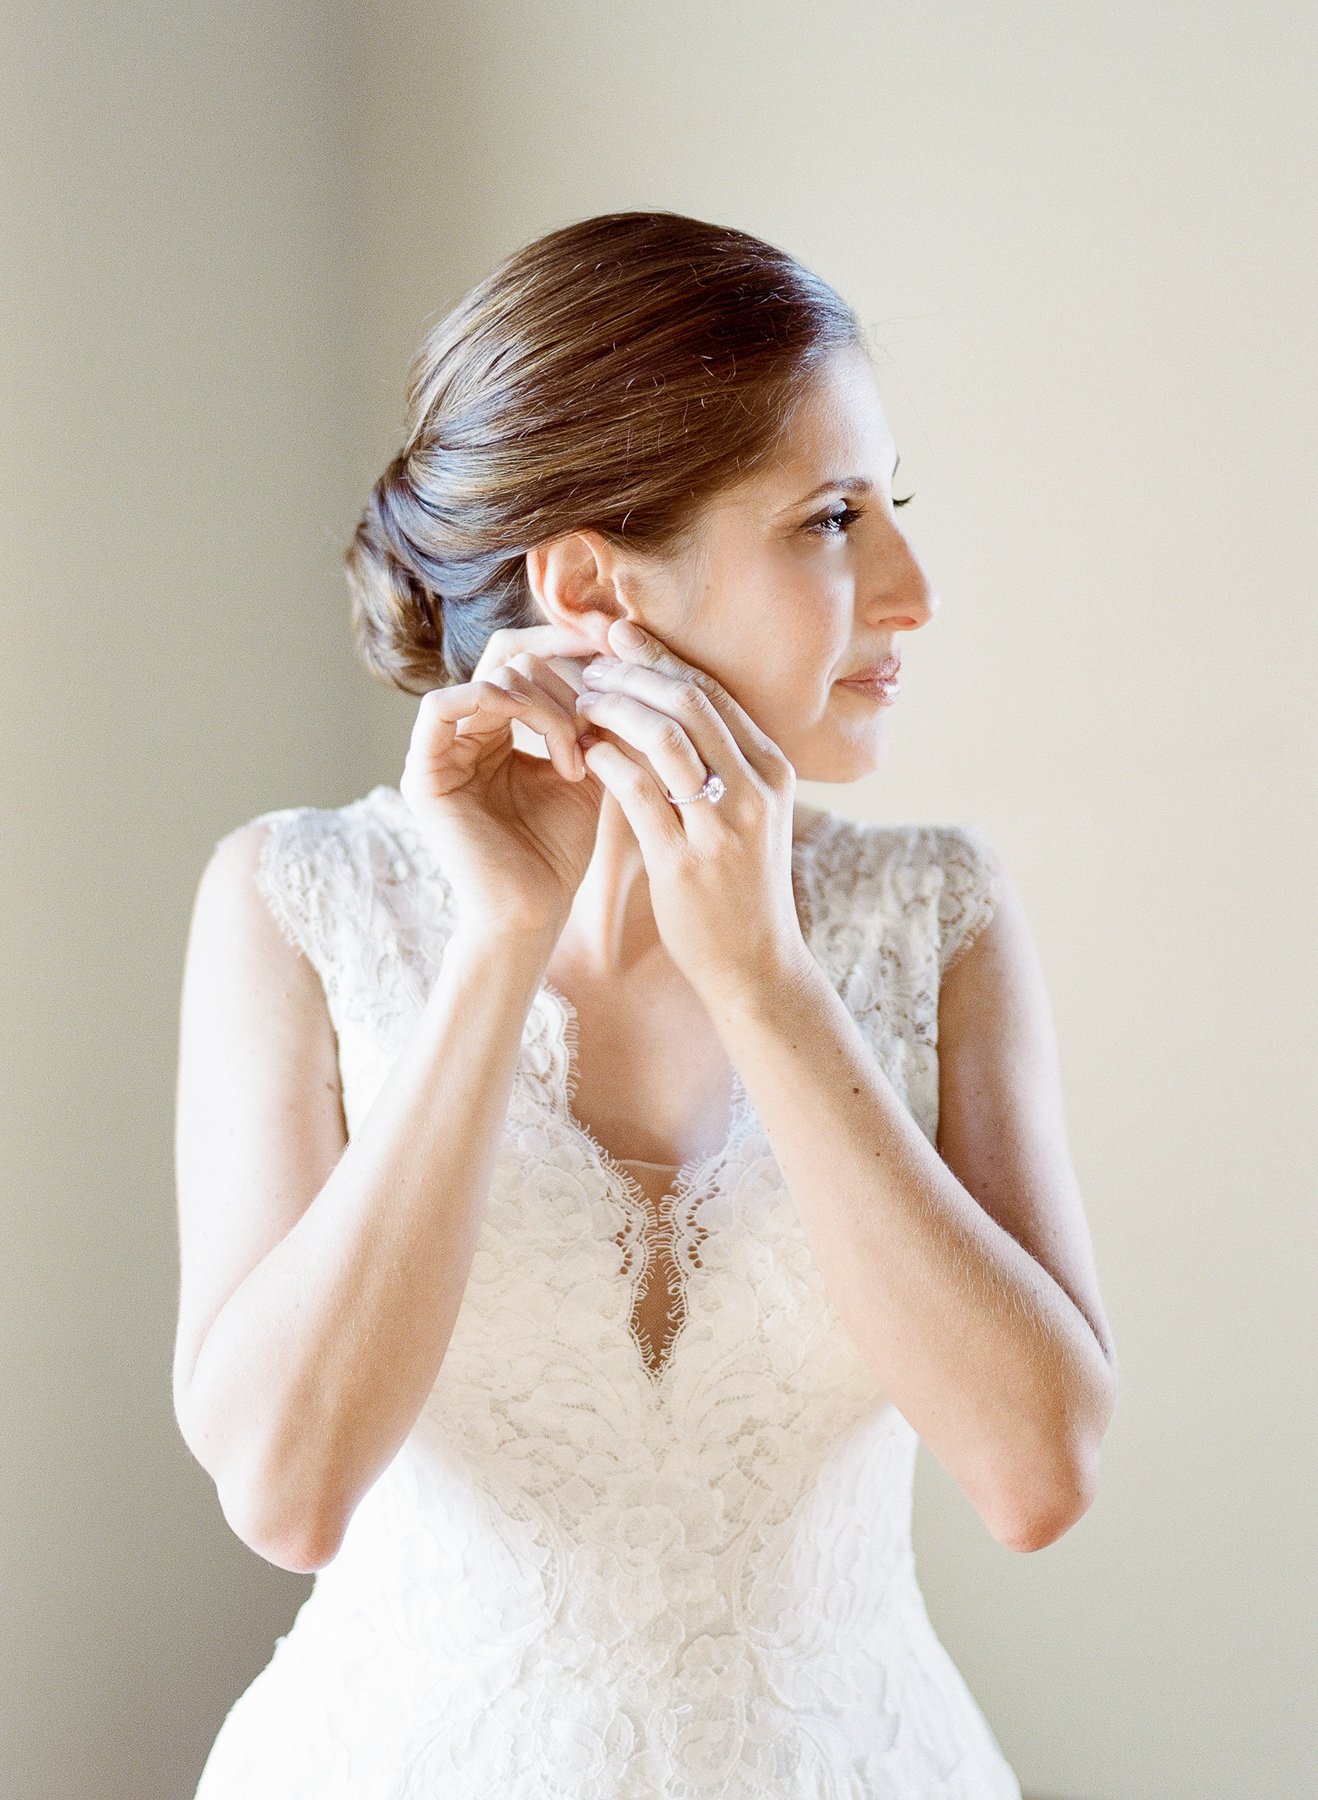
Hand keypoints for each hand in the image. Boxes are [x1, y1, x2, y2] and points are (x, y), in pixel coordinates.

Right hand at [398, 623, 606, 936]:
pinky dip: (503, 706)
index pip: (520, 659)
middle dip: (567, 683)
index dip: (564, 646)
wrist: (533, 914)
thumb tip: (619, 655)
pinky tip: (554, 746)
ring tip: (581, 755)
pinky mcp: (422, 773)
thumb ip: (592, 717)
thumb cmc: (559, 853)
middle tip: (600, 727)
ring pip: (490, 678)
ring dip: (549, 706)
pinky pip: (442, 705)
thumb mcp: (588, 771)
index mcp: (494, 732)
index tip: (615, 652)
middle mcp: (462, 735)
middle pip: (509, 659)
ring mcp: (439, 752)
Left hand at [573, 619, 807, 1001]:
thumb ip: (723, 765)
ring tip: (579, 701)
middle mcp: (755, 789)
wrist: (756, 965)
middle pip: (690, 701)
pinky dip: (605, 758)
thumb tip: (672, 709)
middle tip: (589, 661)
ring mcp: (724, 825)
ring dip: (614, 708)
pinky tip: (581, 749)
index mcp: (774, 770)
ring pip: (664, 736)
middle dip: (633, 672)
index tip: (621, 637)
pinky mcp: (686, 861)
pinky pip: (638, 790)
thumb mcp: (750, 816)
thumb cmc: (742, 887)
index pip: (715, 691)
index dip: (662, 658)